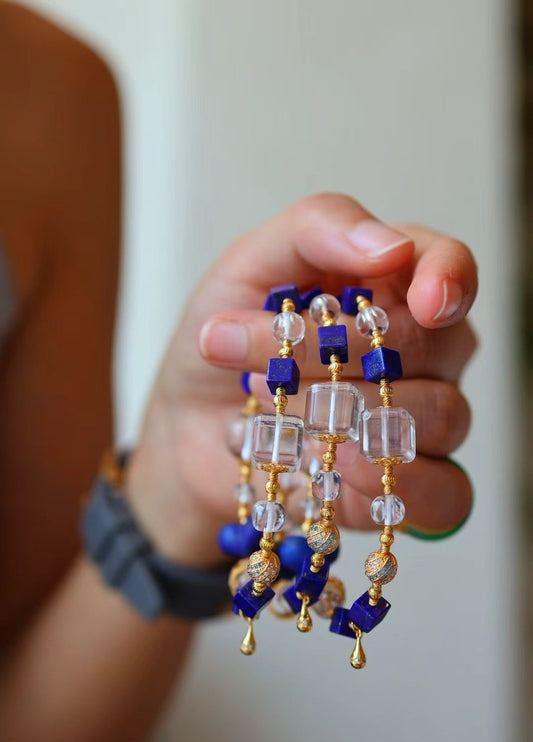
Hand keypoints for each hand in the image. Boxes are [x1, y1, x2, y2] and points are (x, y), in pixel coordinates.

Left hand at [125, 194, 476, 566]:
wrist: (188, 427)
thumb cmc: (223, 339)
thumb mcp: (247, 265)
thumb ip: (317, 230)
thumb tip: (390, 246)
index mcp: (390, 284)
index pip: (449, 267)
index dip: (449, 279)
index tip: (424, 302)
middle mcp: (420, 351)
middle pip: (434, 346)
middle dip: (340, 356)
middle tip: (266, 371)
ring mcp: (420, 420)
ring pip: (441, 416)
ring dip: (347, 418)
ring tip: (277, 419)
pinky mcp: (404, 484)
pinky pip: (444, 493)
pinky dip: (388, 484)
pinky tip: (334, 471)